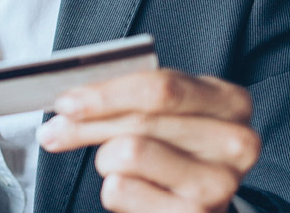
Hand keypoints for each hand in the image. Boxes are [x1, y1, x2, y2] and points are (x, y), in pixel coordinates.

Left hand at [36, 69, 258, 212]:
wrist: (199, 200)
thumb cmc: (175, 147)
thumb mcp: (165, 113)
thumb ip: (127, 97)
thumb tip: (70, 103)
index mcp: (231, 102)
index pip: (162, 89)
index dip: (106, 94)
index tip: (66, 101)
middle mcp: (236, 143)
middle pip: (139, 122)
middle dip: (85, 125)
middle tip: (53, 131)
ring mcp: (220, 184)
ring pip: (127, 154)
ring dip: (105, 159)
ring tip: (115, 164)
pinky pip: (121, 190)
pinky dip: (113, 190)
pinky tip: (131, 190)